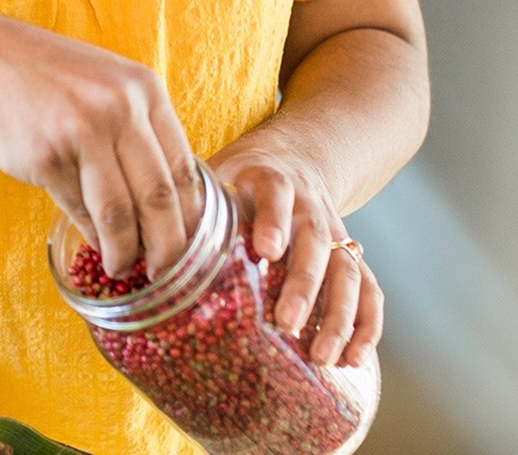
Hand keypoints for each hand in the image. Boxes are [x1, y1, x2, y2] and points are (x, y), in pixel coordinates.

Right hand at [0, 0, 202, 278]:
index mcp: (141, 86)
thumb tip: (161, 196)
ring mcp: (82, 131)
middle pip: (160, 197)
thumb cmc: (29, 70)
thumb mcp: (96, 81)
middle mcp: (120, 107)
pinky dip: (93, 237)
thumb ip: (131, 125)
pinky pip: (81, 211)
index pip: (183, 166)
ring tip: (124, 267)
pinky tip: (95, 247)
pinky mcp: (45, 157)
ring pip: (122, 214)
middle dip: (168, 246)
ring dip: (127, 252)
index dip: (190, 216)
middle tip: (167, 272)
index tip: (190, 244)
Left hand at [209, 143, 382, 367]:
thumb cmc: (241, 175)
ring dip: (339, 316)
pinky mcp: (351, 257)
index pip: (276, 194)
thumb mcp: (217, 171)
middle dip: (304, 284)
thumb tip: (147, 240)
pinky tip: (354, 359)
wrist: (294, 158)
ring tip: (322, 357)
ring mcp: (335, 232)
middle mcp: (310, 205)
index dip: (273, 220)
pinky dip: (368, 325)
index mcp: (270, 179)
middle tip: (286, 323)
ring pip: (348, 272)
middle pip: (315, 241)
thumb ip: (193, 200)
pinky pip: (370, 290)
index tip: (266, 250)